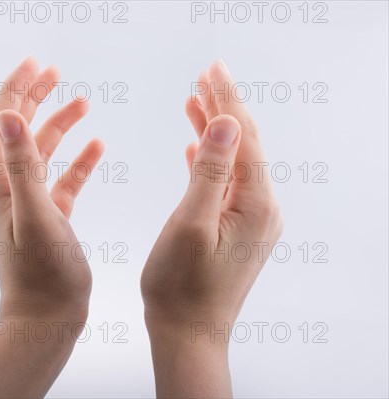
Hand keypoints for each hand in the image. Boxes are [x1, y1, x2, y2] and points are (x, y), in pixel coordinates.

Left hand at [0, 57, 103, 322]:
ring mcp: (29, 203)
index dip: (15, 90)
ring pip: (43, 153)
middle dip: (35, 98)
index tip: (37, 65)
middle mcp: (9, 189)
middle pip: (19, 131)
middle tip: (55, 72)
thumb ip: (22, 165)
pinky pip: (63, 180)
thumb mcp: (34, 215)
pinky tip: (97, 147)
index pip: (1, 122)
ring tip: (83, 102)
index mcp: (0, 184)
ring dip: (60, 126)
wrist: (47, 319)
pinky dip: (78, 161)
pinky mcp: (50, 218)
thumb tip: (8, 114)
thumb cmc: (42, 275)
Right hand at [140, 60, 282, 397]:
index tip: (211, 68)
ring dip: (215, 130)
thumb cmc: (182, 286)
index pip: (244, 137)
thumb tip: (226, 123)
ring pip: (233, 161)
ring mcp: (250, 219)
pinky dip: (209, 160)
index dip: (227, 99)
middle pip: (243, 144)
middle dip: (224, 107)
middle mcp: (262, 208)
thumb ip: (209, 172)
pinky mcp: (236, 228)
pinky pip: (225, 183)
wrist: (189, 333)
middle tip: (205, 73)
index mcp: (255, 204)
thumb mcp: (191, 225)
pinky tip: (195, 145)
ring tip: (195, 100)